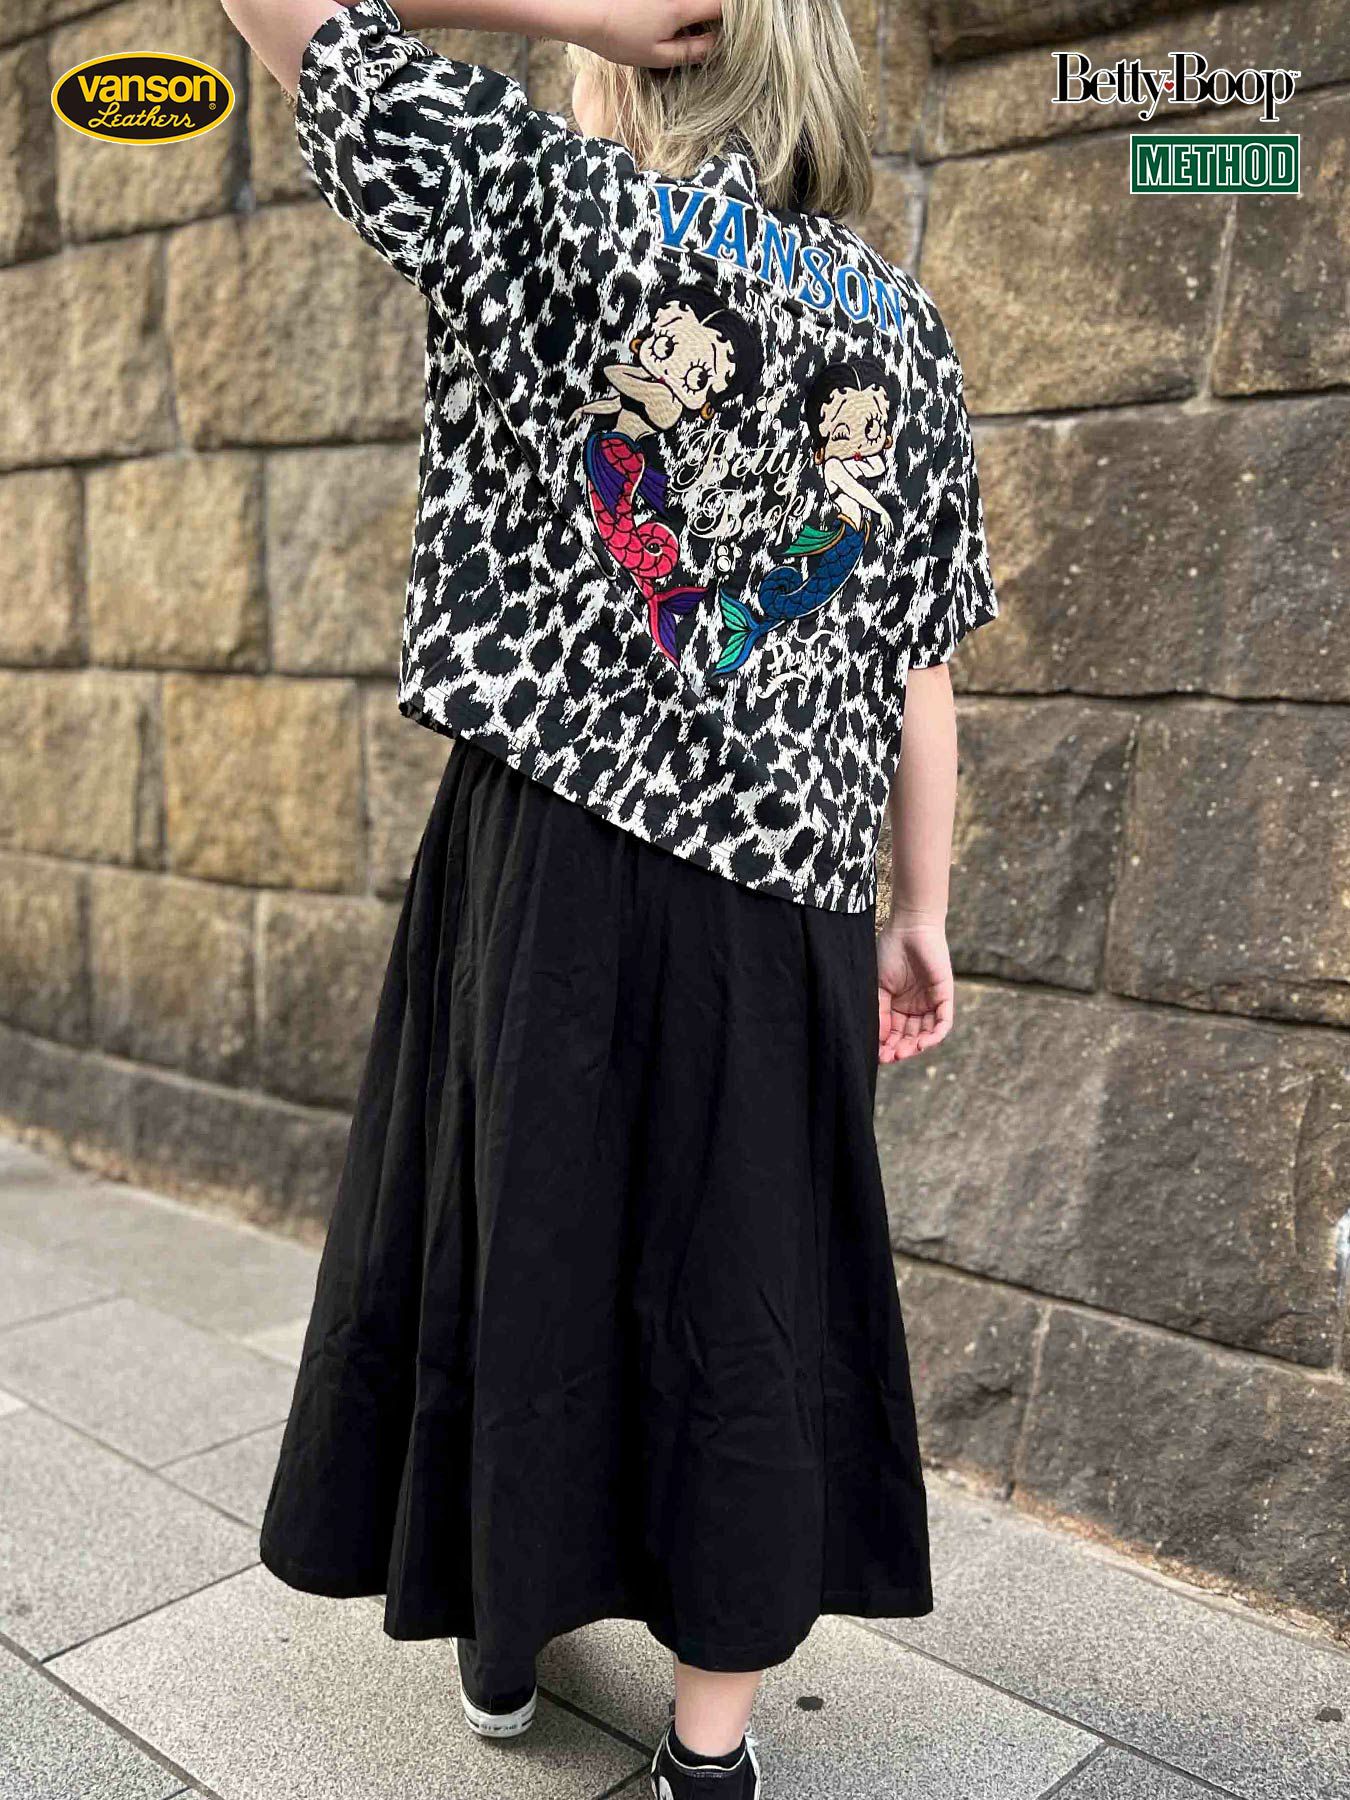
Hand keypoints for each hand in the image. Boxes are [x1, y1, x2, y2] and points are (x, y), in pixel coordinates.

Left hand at [568, 0, 720, 66]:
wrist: (583, 10)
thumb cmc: (617, 38)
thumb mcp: (656, 56)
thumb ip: (691, 51)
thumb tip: (717, 46)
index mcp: (682, 6)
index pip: (723, 6)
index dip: (732, 20)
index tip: (727, 34)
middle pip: (711, 0)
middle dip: (713, 14)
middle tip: (704, 33)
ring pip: (693, 1)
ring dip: (696, 12)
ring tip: (677, 29)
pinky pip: (677, 1)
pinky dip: (678, 9)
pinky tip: (664, 19)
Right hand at [876, 917, 953, 1062]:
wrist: (909, 928)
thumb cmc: (890, 952)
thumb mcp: (878, 986)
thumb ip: (879, 1012)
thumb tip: (878, 1040)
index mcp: (896, 1005)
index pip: (893, 1032)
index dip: (886, 1046)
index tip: (877, 1056)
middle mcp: (913, 1007)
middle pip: (909, 1036)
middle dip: (900, 1049)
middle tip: (890, 1057)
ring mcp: (929, 1003)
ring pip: (925, 1033)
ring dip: (915, 1046)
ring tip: (904, 1052)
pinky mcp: (944, 997)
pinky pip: (943, 1022)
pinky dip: (934, 1035)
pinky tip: (922, 1043)